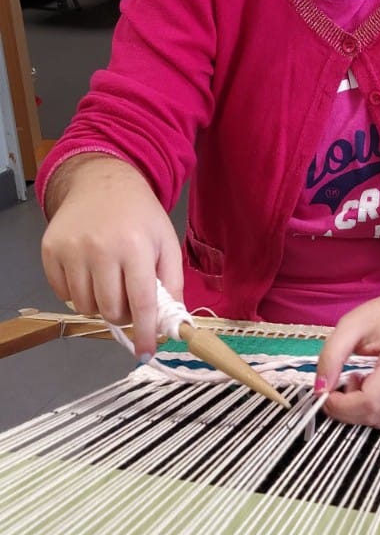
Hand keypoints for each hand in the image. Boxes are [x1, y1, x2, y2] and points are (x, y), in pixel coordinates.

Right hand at [41, 156, 182, 357]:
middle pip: (109, 310)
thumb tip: (171, 323)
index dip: (144, 333)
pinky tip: (89, 272)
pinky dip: (77, 293)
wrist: (101, 182)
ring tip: (109, 281)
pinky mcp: (50, 250)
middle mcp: (100, 248)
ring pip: (85, 307)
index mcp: (135, 246)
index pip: (141, 303)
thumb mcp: (166, 243)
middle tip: (128, 296)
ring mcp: (71, 249)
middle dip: (122, 313)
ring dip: (100, 304)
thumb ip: (172, 283)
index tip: (146, 352)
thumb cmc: (139, 215)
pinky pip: (63, 294)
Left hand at [315, 289, 379, 427]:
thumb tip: (320, 388)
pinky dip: (376, 410)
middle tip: (340, 384)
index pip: (371, 400)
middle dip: (348, 408)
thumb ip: (332, 355)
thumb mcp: (353, 324)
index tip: (326, 393)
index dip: (342, 405)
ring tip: (360, 380)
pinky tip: (375, 387)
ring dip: (361, 410)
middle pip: (376, 415)